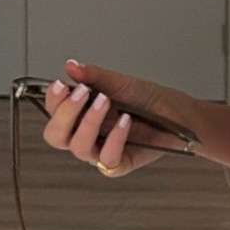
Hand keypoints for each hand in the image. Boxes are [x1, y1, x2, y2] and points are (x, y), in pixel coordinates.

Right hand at [40, 59, 180, 175]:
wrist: (177, 114)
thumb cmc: (147, 99)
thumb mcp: (121, 82)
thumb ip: (95, 76)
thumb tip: (71, 66)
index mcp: (80, 113)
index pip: (54, 112)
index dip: (53, 100)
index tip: (61, 85)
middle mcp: (86, 134)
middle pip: (56, 135)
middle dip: (64, 114)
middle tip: (81, 93)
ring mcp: (101, 150)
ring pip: (79, 148)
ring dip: (89, 123)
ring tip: (105, 102)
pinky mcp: (119, 164)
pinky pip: (108, 159)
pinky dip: (115, 140)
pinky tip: (124, 122)